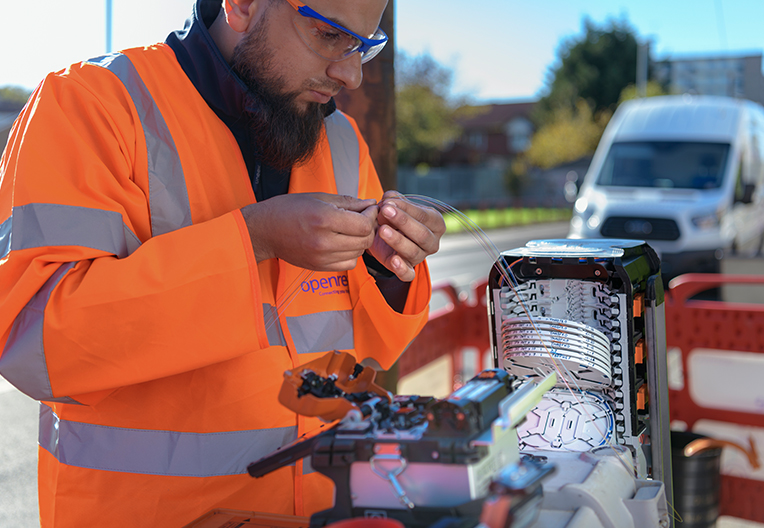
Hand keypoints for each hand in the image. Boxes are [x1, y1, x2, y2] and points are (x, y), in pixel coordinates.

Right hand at [241, 193, 377, 270]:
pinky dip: (351, 254)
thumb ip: (348, 202)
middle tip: (365, 218)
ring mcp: (322, 257)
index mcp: (324, 218)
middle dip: (370, 228)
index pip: (363, 224)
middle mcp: (324, 241)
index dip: (371, 216)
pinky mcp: (319, 267)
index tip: (369, 208)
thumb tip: (371, 203)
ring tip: (353, 229)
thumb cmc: (288, 209)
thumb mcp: (318, 197)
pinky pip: (348, 264)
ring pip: (359, 253)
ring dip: (361, 241)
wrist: (264, 231)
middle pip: (364, 241)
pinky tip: (343, 242)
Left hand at [367, 191, 445, 280]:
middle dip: (403, 222)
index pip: (424, 216)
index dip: (406, 209)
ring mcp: (421, 257)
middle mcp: (432, 242)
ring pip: (413, 252)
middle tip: (385, 211)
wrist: (383, 236)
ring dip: (397, 240)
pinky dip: (401, 269)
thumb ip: (393, 199)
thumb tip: (389, 199)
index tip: (388, 202)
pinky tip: (393, 260)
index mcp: (435, 223)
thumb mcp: (395, 205)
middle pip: (422, 234)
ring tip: (382, 230)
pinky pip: (408, 274)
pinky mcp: (408, 270)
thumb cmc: (395, 218)